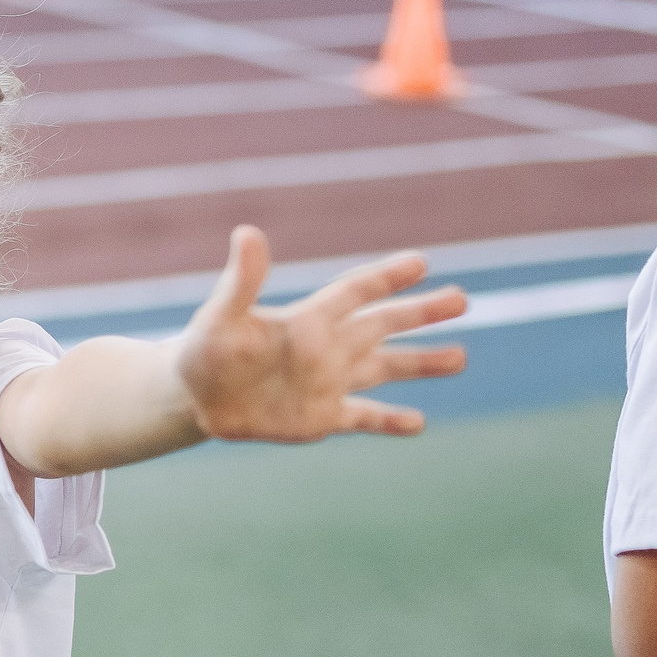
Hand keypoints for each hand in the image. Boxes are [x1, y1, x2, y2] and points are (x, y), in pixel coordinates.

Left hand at [177, 225, 467, 441]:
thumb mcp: (222, 316)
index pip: (355, 293)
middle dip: (421, 313)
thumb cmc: (204, 350)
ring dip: (421, 363)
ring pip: (384, 368)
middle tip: (462, 299)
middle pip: (383, 325)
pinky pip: (364, 418)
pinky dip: (390, 421)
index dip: (385, 278)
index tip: (421, 262)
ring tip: (460, 357)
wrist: (193, 397)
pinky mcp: (321, 417)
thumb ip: (243, 280)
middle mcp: (326, 349)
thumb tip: (246, 233)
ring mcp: (328, 383)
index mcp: (307, 321)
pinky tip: (419, 423)